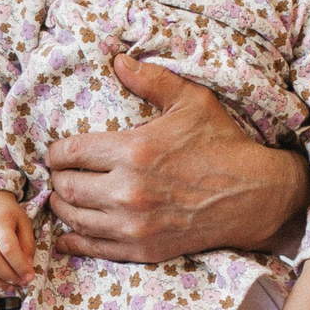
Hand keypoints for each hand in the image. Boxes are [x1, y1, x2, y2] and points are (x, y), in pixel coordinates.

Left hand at [42, 57, 309, 262]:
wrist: (254, 196)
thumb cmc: (223, 145)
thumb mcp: (191, 101)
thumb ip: (152, 80)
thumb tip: (118, 60)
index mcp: (133, 151)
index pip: (71, 153)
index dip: (55, 153)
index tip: (55, 153)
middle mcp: (127, 190)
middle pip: (67, 186)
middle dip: (58, 178)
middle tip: (61, 174)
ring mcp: (133, 224)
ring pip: (74, 218)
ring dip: (62, 207)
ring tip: (63, 198)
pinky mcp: (143, 249)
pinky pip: (94, 248)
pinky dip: (74, 240)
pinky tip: (66, 235)